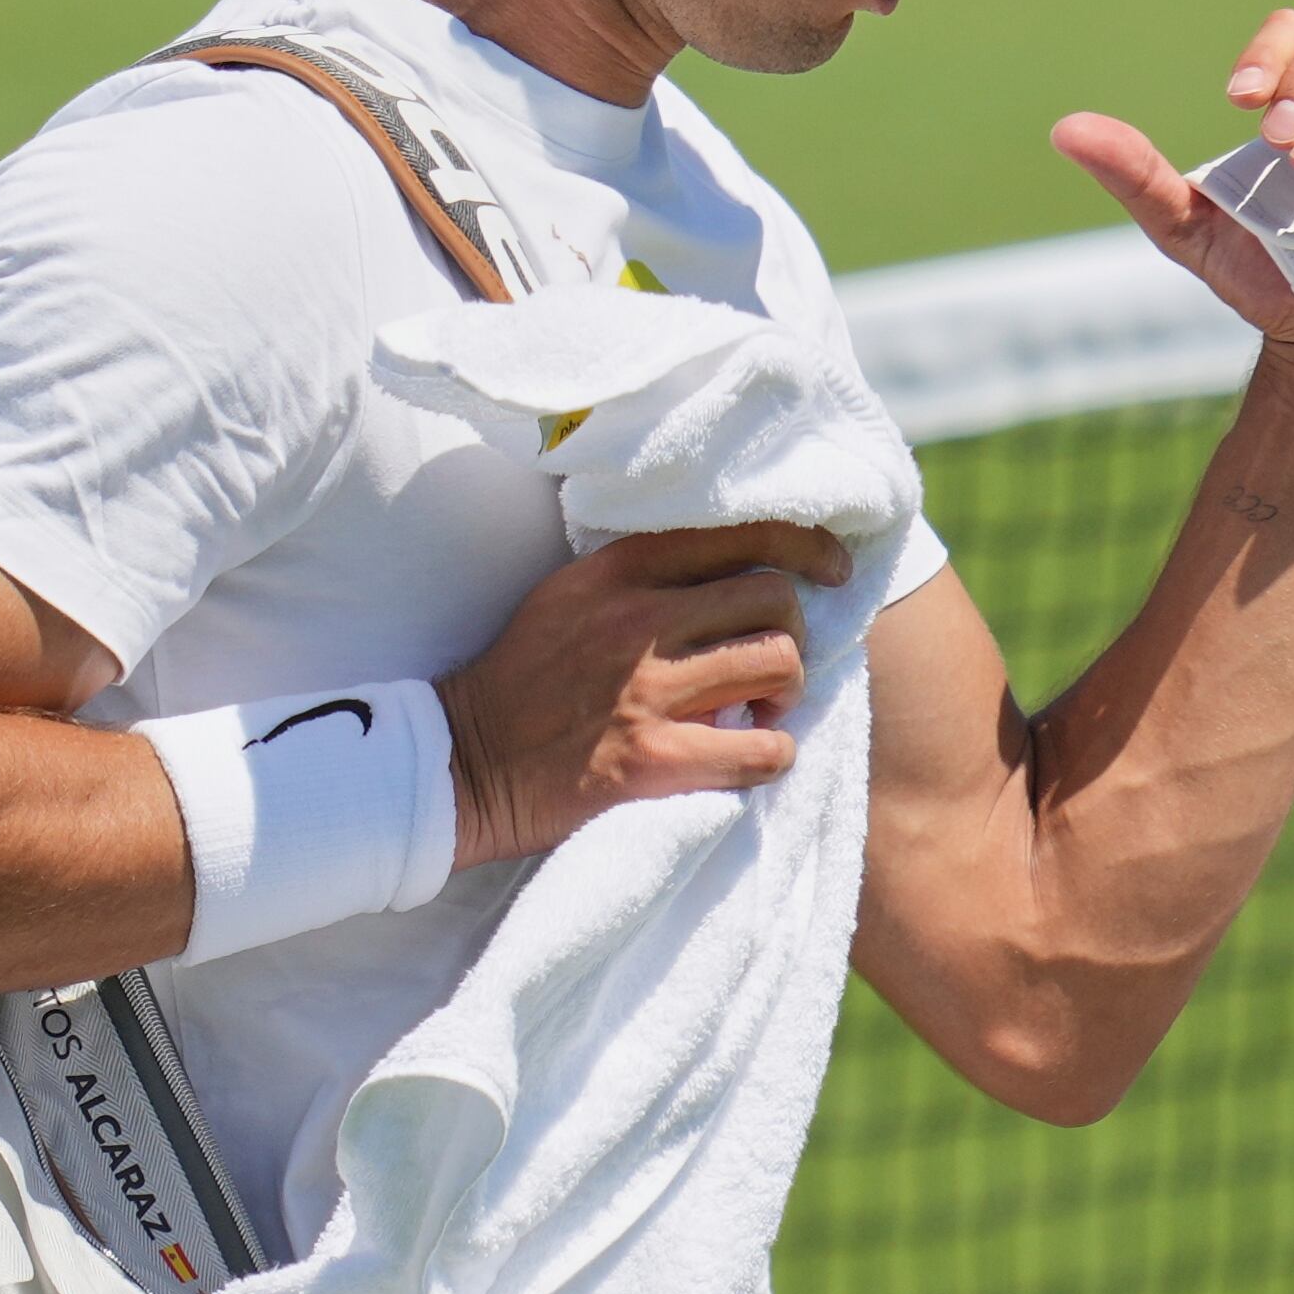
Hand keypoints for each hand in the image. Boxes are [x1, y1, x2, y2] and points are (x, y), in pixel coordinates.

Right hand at [436, 521, 853, 870]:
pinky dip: (773, 754)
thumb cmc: (523, 675)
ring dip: (787, 690)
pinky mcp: (654, 760)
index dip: (806, 546)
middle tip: (774, 661)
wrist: (462, 761)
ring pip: (778, 663)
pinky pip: (761, 749)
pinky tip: (752, 753)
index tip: (831, 569)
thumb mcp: (571, 592)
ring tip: (763, 707)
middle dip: (793, 631)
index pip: (742, 532)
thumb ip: (642, 572)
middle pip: (774, 598)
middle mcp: (639, 620)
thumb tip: (734, 565)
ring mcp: (648, 691)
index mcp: (621, 570)